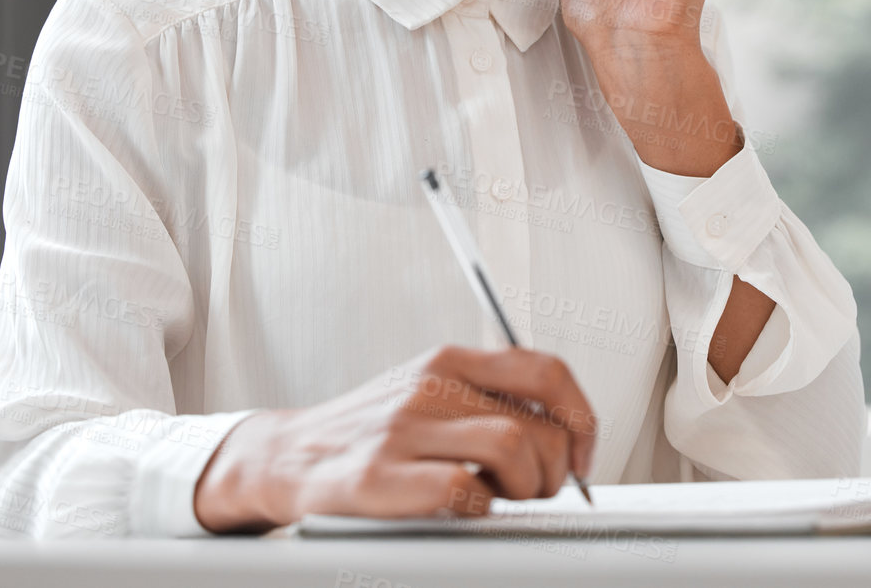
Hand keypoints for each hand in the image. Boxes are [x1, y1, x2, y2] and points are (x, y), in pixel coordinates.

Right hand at [191, 344, 597, 532]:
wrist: (287, 455)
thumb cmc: (371, 432)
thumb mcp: (429, 392)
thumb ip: (487, 398)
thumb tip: (564, 435)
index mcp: (450, 361)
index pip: (546, 370)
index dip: (581, 417)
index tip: (583, 455)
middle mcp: (430, 386)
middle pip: (538, 425)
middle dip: (553, 472)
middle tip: (534, 492)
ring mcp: (403, 429)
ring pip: (512, 450)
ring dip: (524, 490)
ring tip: (502, 500)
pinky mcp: (379, 476)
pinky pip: (463, 492)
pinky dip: (478, 509)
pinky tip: (462, 509)